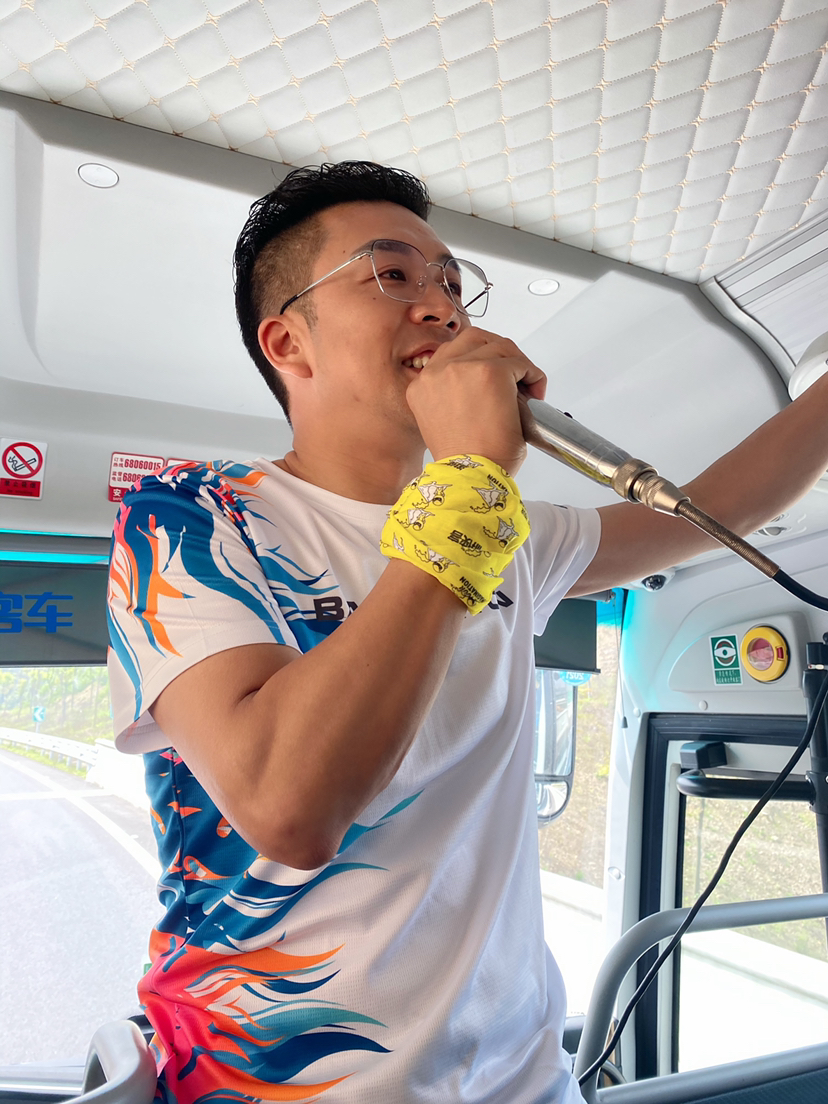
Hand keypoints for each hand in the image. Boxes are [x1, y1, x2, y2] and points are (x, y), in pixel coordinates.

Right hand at [405, 328, 546, 476]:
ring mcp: (461, 368)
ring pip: (500, 346)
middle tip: (516, 377)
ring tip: (527, 388)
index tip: (494, 379)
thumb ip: (456, 396)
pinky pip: (519, 362)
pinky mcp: (489, 371)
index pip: (453, 354)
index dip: (478, 361)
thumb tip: (486, 386)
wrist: (471, 477)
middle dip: (500, 353)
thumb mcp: (447, 421)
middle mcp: (436, 371)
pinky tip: (534, 394)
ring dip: (517, 363)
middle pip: (475, 339)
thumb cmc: (465, 461)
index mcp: (422, 385)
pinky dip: (532, 375)